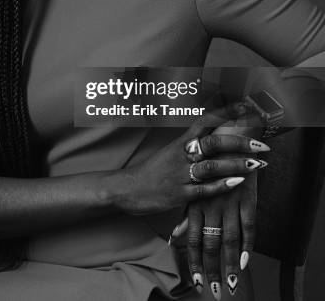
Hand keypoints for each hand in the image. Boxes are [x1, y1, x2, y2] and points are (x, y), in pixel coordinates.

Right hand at [114, 104, 267, 215]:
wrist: (127, 188)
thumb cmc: (152, 170)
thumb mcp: (171, 152)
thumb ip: (193, 145)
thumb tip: (215, 135)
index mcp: (181, 142)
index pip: (206, 121)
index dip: (226, 112)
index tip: (246, 106)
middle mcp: (182, 155)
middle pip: (213, 142)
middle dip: (239, 142)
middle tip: (262, 144)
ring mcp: (180, 174)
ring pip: (211, 166)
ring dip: (236, 164)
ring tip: (258, 164)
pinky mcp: (179, 195)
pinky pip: (203, 190)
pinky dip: (221, 185)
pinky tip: (238, 182)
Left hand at [173, 171, 258, 298]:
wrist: (227, 138)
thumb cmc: (206, 164)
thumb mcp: (192, 187)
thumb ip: (186, 214)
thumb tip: (175, 235)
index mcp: (195, 203)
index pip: (192, 239)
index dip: (194, 262)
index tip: (197, 281)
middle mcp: (210, 205)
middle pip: (210, 244)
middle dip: (212, 269)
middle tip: (215, 290)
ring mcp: (229, 203)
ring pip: (229, 240)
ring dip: (230, 264)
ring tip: (232, 283)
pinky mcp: (246, 198)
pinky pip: (248, 226)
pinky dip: (248, 245)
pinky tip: (246, 261)